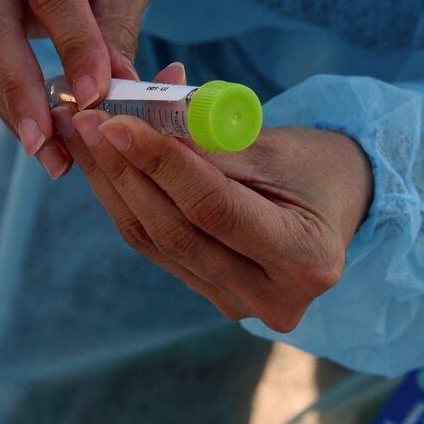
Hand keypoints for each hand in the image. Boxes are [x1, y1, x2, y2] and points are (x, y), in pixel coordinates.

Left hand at [51, 64, 373, 332]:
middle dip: (122, 170)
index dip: (160, 163)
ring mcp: (238, 304)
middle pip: (175, 231)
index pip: (213, 207)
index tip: (116, 120)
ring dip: (112, 183)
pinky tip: (104, 163)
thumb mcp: (279, 146)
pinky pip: (157, 247)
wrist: (341, 201)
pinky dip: (127, 200)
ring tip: (83, 134)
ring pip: (156, 241)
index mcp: (304, 259)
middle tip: (84, 120)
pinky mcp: (212, 295)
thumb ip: (212, 143)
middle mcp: (272, 297)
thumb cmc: (319, 166)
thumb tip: (141, 119)